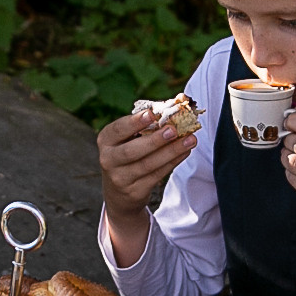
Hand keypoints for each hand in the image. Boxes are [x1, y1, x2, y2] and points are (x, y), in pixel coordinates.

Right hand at [97, 109, 193, 258]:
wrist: (119, 193)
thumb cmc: (127, 155)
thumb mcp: (128, 138)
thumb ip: (148, 122)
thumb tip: (178, 101)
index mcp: (106, 140)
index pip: (118, 129)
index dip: (135, 122)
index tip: (152, 113)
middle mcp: (108, 159)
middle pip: (132, 151)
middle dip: (154, 140)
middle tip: (173, 130)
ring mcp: (120, 178)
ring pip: (148, 165)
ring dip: (171, 151)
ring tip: (189, 140)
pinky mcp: (135, 191)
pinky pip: (156, 175)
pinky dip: (172, 162)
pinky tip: (185, 152)